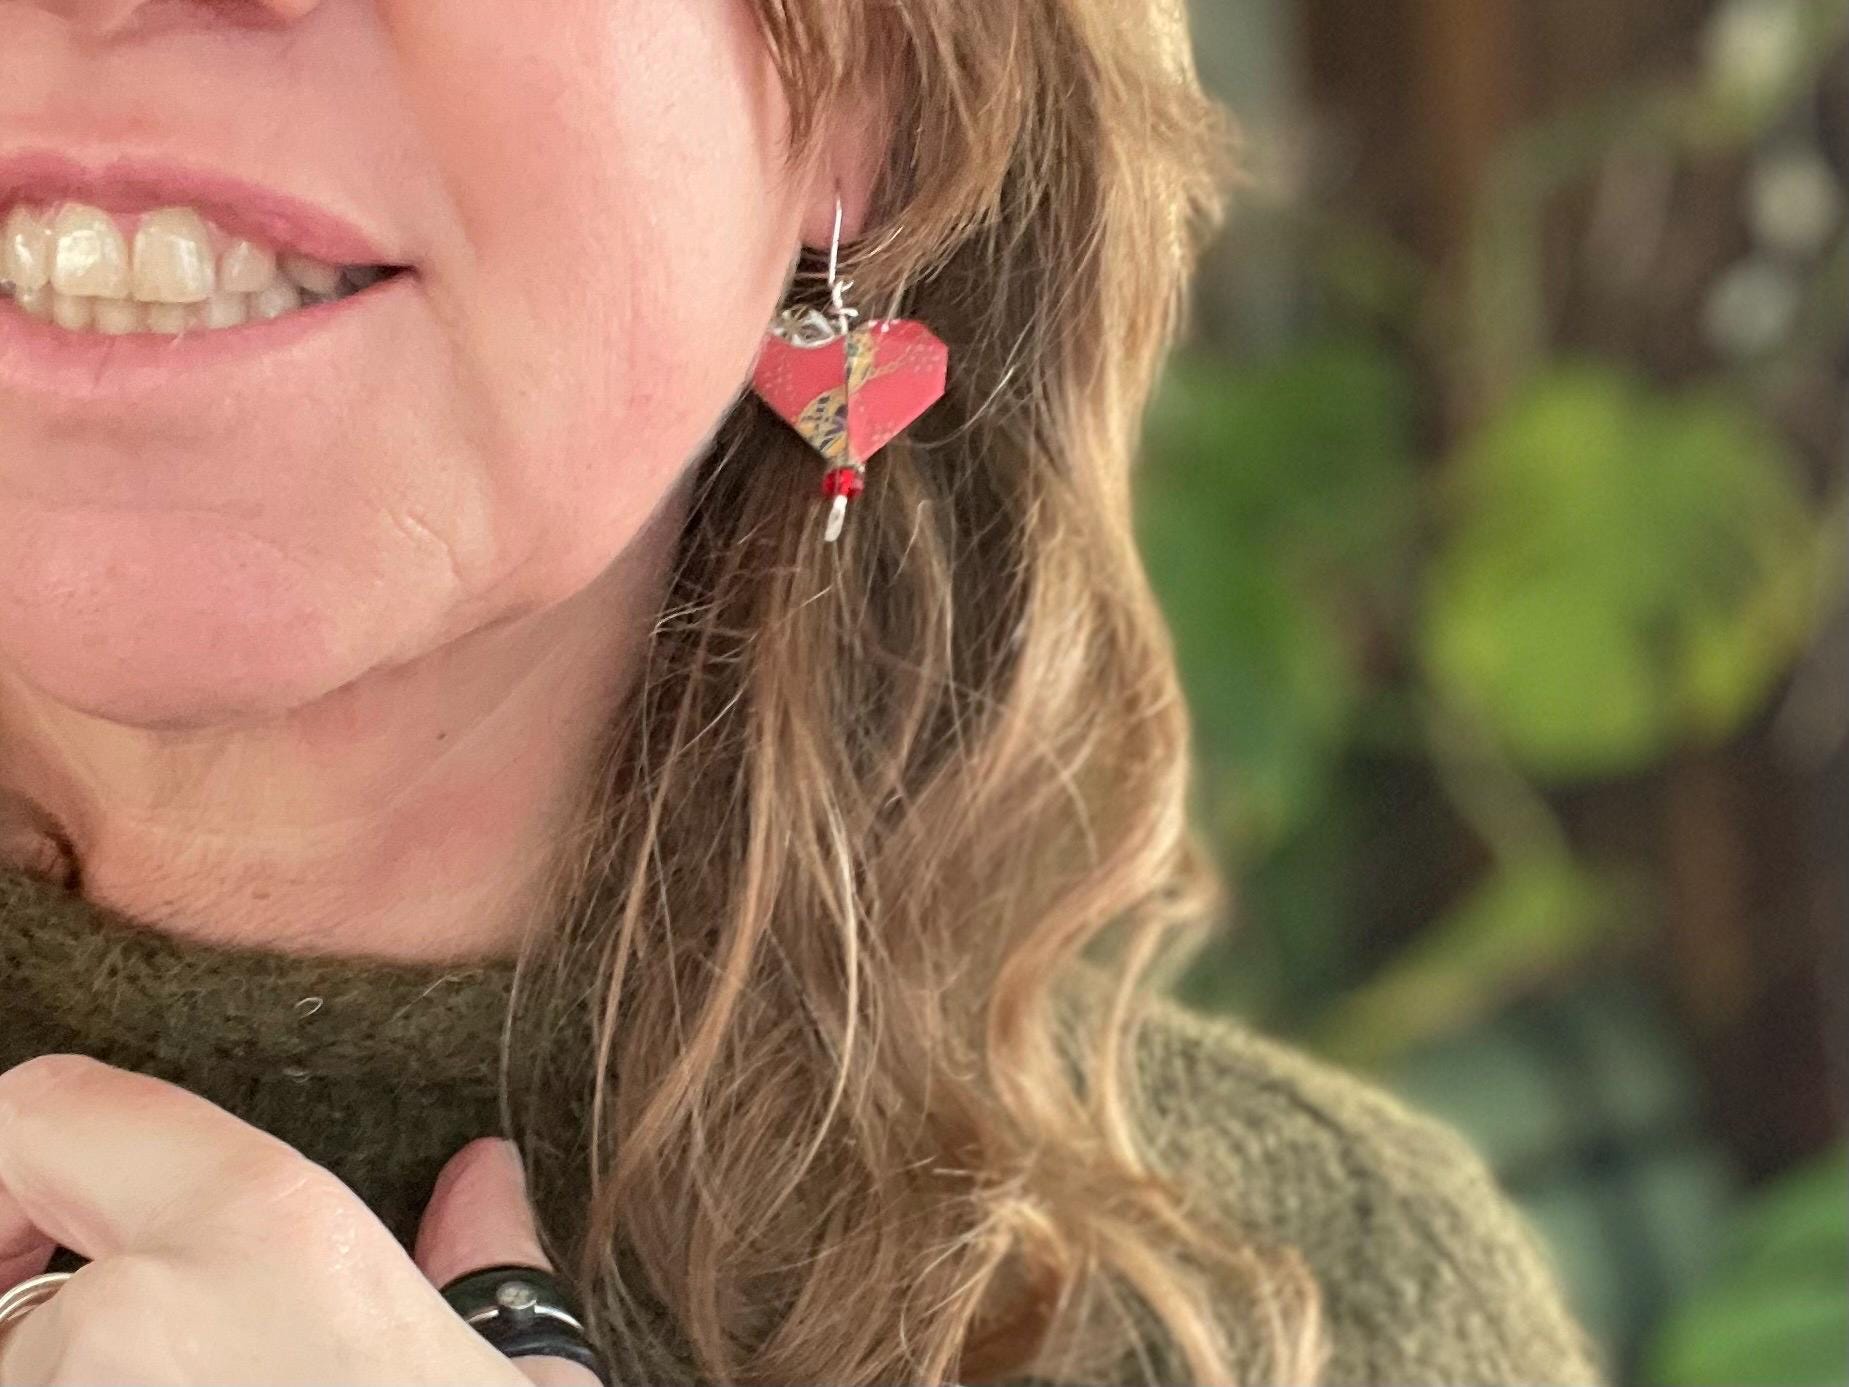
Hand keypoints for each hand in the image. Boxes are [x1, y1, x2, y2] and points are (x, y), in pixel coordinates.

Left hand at [0, 1053, 600, 1385]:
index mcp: (260, 1229)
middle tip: (93, 1361)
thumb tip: (485, 1180)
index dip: (9, 1163)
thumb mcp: (509, 1385)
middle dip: (18, 1320)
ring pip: (3, 1382)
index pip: (37, 1109)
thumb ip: (479, 1266)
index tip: (38, 1232)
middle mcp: (128, 1320)